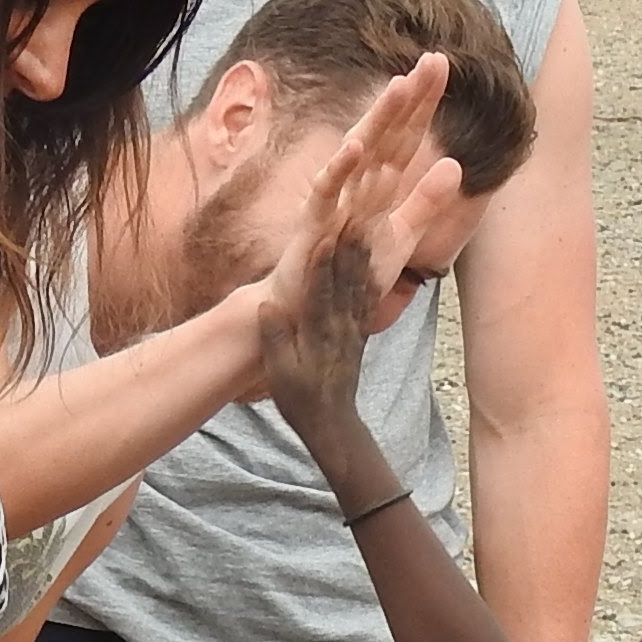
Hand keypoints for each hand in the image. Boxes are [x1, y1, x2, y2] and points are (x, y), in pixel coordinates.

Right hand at [254, 219, 387, 450]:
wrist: (332, 423)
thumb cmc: (300, 400)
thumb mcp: (279, 373)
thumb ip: (275, 338)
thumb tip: (267, 304)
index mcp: (319, 335)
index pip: (321, 292)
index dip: (322, 264)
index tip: (325, 237)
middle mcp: (340, 329)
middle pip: (345, 282)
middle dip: (348, 249)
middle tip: (353, 218)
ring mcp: (353, 332)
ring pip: (359, 288)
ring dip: (361, 258)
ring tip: (365, 230)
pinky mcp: (359, 337)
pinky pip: (367, 304)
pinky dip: (371, 282)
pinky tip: (374, 266)